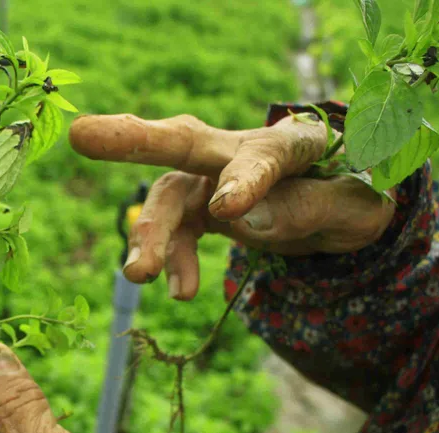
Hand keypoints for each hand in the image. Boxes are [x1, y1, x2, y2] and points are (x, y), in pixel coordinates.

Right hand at [68, 113, 396, 298]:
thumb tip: (243, 218)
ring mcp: (213, 178)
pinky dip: (170, 260)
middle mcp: (240, 151)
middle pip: (183, 142)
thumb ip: (308, 209)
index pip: (266, 156)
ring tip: (139, 274)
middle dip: (133, 139)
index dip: (245, 179)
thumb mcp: (354, 211)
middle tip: (83, 136)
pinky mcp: (200, 208)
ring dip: (149, 235)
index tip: (226, 210)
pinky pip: (175, 232)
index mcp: (292, 144)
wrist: (339, 211)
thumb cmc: (353, 198)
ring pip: (169, 198)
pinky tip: (179, 291)